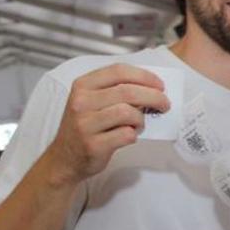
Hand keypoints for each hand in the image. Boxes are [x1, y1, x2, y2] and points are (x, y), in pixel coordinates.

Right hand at [44, 64, 169, 185]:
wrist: (65, 158)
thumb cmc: (85, 127)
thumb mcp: (92, 102)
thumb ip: (115, 91)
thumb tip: (151, 88)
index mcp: (83, 85)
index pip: (119, 71)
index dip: (144, 76)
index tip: (160, 84)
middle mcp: (82, 102)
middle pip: (127, 91)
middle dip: (154, 96)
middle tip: (165, 104)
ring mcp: (85, 124)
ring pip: (128, 113)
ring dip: (141, 119)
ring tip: (139, 124)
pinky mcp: (93, 144)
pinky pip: (126, 135)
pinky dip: (134, 135)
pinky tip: (129, 136)